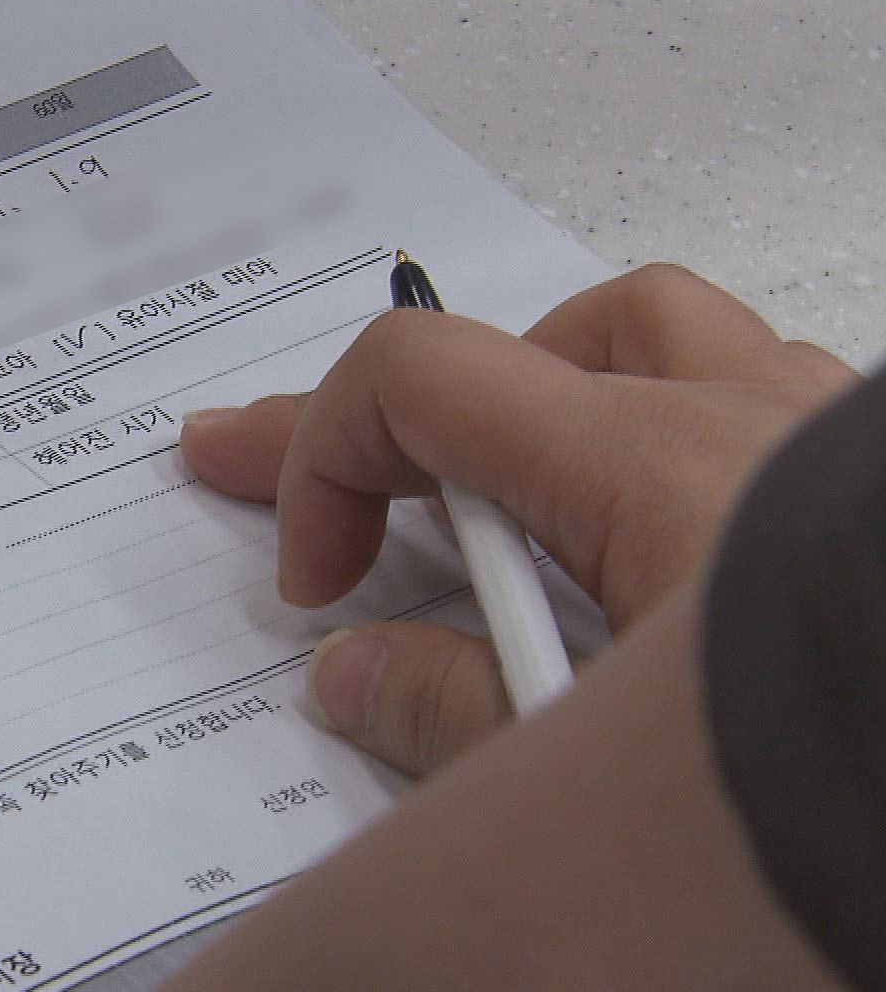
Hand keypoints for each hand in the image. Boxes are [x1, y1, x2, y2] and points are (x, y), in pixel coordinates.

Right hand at [178, 264, 852, 774]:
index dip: (326, 458)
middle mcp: (743, 419)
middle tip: (278, 458)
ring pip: (656, 346)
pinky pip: (751, 404)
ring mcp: (819, 442)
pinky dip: (662, 439)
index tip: (314, 578)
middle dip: (390, 416)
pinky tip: (653, 529)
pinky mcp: (865, 491)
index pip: (423, 382)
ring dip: (548, 401)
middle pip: (524, 341)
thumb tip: (357, 674)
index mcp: (652, 465)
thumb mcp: (595, 763)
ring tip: (491, 480)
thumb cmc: (829, 763)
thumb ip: (455, 715)